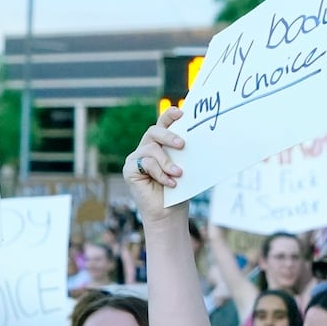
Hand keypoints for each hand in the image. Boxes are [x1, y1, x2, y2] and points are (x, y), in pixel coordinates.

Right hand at [123, 107, 187, 223]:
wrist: (169, 213)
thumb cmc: (179, 191)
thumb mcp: (184, 167)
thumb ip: (183, 152)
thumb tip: (197, 138)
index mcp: (160, 145)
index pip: (162, 124)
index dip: (169, 115)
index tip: (181, 112)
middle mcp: (146, 148)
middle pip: (154, 131)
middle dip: (169, 135)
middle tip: (182, 145)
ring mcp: (136, 158)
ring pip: (151, 148)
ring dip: (167, 161)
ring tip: (178, 174)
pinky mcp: (129, 170)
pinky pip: (145, 163)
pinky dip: (160, 173)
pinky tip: (170, 183)